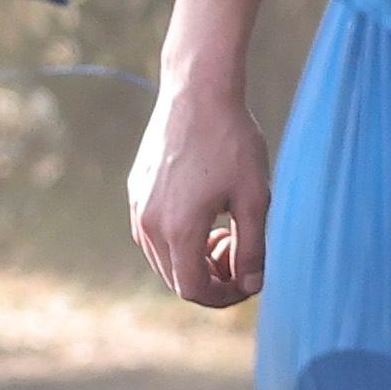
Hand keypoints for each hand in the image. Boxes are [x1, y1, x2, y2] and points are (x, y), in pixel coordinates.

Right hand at [127, 76, 272, 307]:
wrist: (197, 93)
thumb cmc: (232, 142)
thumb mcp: (254, 198)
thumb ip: (253, 249)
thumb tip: (251, 285)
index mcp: (178, 229)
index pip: (194, 290)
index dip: (226, 296)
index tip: (251, 281)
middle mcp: (148, 223)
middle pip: (177, 279)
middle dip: (214, 278)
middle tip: (243, 251)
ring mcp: (137, 207)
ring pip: (164, 259)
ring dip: (197, 260)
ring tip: (228, 232)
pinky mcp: (135, 192)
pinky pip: (154, 235)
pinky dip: (180, 240)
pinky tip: (208, 215)